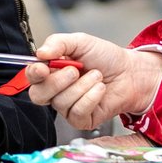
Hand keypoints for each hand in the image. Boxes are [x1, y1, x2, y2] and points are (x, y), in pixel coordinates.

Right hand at [25, 33, 161, 130]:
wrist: (130, 72)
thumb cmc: (105, 57)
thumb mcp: (81, 42)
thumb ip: (58, 43)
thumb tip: (40, 53)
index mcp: (52, 71)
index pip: (31, 77)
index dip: (33, 74)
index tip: (42, 68)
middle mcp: (56, 91)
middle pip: (39, 95)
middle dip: (58, 82)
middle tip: (76, 70)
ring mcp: (67, 107)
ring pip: (61, 103)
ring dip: (83, 86)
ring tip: (97, 76)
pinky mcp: (81, 120)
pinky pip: (77, 112)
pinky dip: (91, 97)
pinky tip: (100, 89)